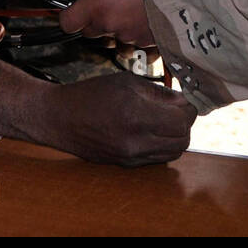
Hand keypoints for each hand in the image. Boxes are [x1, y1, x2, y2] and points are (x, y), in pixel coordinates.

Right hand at [48, 72, 194, 166]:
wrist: (59, 119)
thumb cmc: (91, 94)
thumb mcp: (127, 82)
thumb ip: (159, 93)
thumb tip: (183, 101)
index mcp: (136, 115)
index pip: (182, 120)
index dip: (188, 108)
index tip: (182, 100)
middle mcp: (136, 141)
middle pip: (183, 140)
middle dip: (184, 124)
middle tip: (175, 110)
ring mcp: (131, 156)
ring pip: (173, 153)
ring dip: (175, 137)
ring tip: (164, 121)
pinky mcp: (126, 165)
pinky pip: (157, 158)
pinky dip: (162, 146)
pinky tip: (150, 131)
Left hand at [60, 0, 152, 46]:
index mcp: (97, 6)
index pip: (68, 22)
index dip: (69, 15)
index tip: (75, 7)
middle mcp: (109, 25)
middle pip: (90, 31)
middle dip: (95, 18)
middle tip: (109, 1)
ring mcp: (128, 37)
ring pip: (112, 37)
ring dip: (116, 26)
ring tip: (131, 7)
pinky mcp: (145, 45)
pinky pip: (132, 42)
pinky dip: (134, 32)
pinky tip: (144, 16)